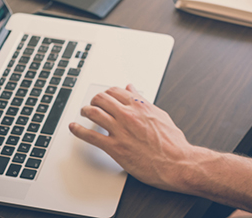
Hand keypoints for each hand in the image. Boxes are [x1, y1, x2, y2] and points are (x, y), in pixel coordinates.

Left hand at [69, 84, 193, 191]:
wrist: (177, 162)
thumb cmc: (172, 143)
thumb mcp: (160, 115)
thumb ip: (144, 101)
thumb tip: (132, 89)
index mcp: (140, 105)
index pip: (116, 91)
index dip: (107, 93)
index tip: (105, 96)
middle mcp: (128, 115)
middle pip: (102, 99)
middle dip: (94, 100)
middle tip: (92, 104)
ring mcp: (120, 131)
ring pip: (94, 113)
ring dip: (85, 111)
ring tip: (83, 112)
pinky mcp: (115, 148)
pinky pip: (91, 137)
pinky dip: (78, 131)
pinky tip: (74, 128)